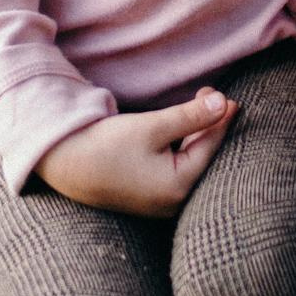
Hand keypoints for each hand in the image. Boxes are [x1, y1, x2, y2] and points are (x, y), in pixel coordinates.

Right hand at [34, 90, 234, 216]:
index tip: (230, 97)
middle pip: (202, 156)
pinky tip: (182, 128)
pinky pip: (175, 168)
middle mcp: (173, 202)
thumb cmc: (107, 145)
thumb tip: (224, 103)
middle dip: (209, 124)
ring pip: (189, 161)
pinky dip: (181, 146)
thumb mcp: (152, 126)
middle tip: (212, 94)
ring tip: (201, 105)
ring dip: (195, 133)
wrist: (64, 164)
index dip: (221, 119)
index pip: (210, 147)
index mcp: (179, 187)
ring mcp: (160, 202)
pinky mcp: (148, 196)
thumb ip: (191, 116)